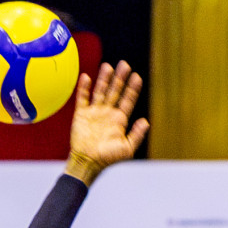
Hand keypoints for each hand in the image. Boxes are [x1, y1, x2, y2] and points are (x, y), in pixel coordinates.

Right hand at [65, 61, 148, 184]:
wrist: (88, 162)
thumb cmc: (108, 158)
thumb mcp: (127, 148)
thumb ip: (136, 135)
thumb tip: (146, 121)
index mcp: (119, 119)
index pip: (128, 100)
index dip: (132, 88)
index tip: (137, 77)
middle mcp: (107, 113)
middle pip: (115, 91)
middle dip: (120, 78)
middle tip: (124, 64)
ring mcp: (94, 112)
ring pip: (100, 91)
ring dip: (104, 79)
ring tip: (108, 66)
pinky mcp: (81, 114)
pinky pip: (82, 98)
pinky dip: (84, 88)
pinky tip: (86, 77)